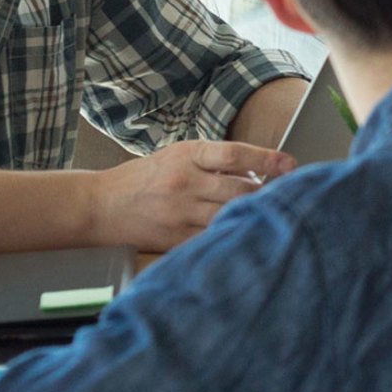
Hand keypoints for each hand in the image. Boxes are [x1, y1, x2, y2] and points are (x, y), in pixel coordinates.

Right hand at [87, 141, 294, 250]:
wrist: (100, 205)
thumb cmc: (146, 177)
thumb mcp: (178, 155)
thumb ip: (216, 161)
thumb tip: (260, 172)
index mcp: (187, 155)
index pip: (234, 153)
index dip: (267, 159)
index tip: (291, 165)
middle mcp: (184, 182)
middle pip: (240, 189)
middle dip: (267, 193)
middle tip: (286, 195)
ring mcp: (179, 212)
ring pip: (230, 214)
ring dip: (253, 214)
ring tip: (269, 215)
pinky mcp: (175, 238)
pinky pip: (214, 238)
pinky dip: (232, 234)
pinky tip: (243, 234)